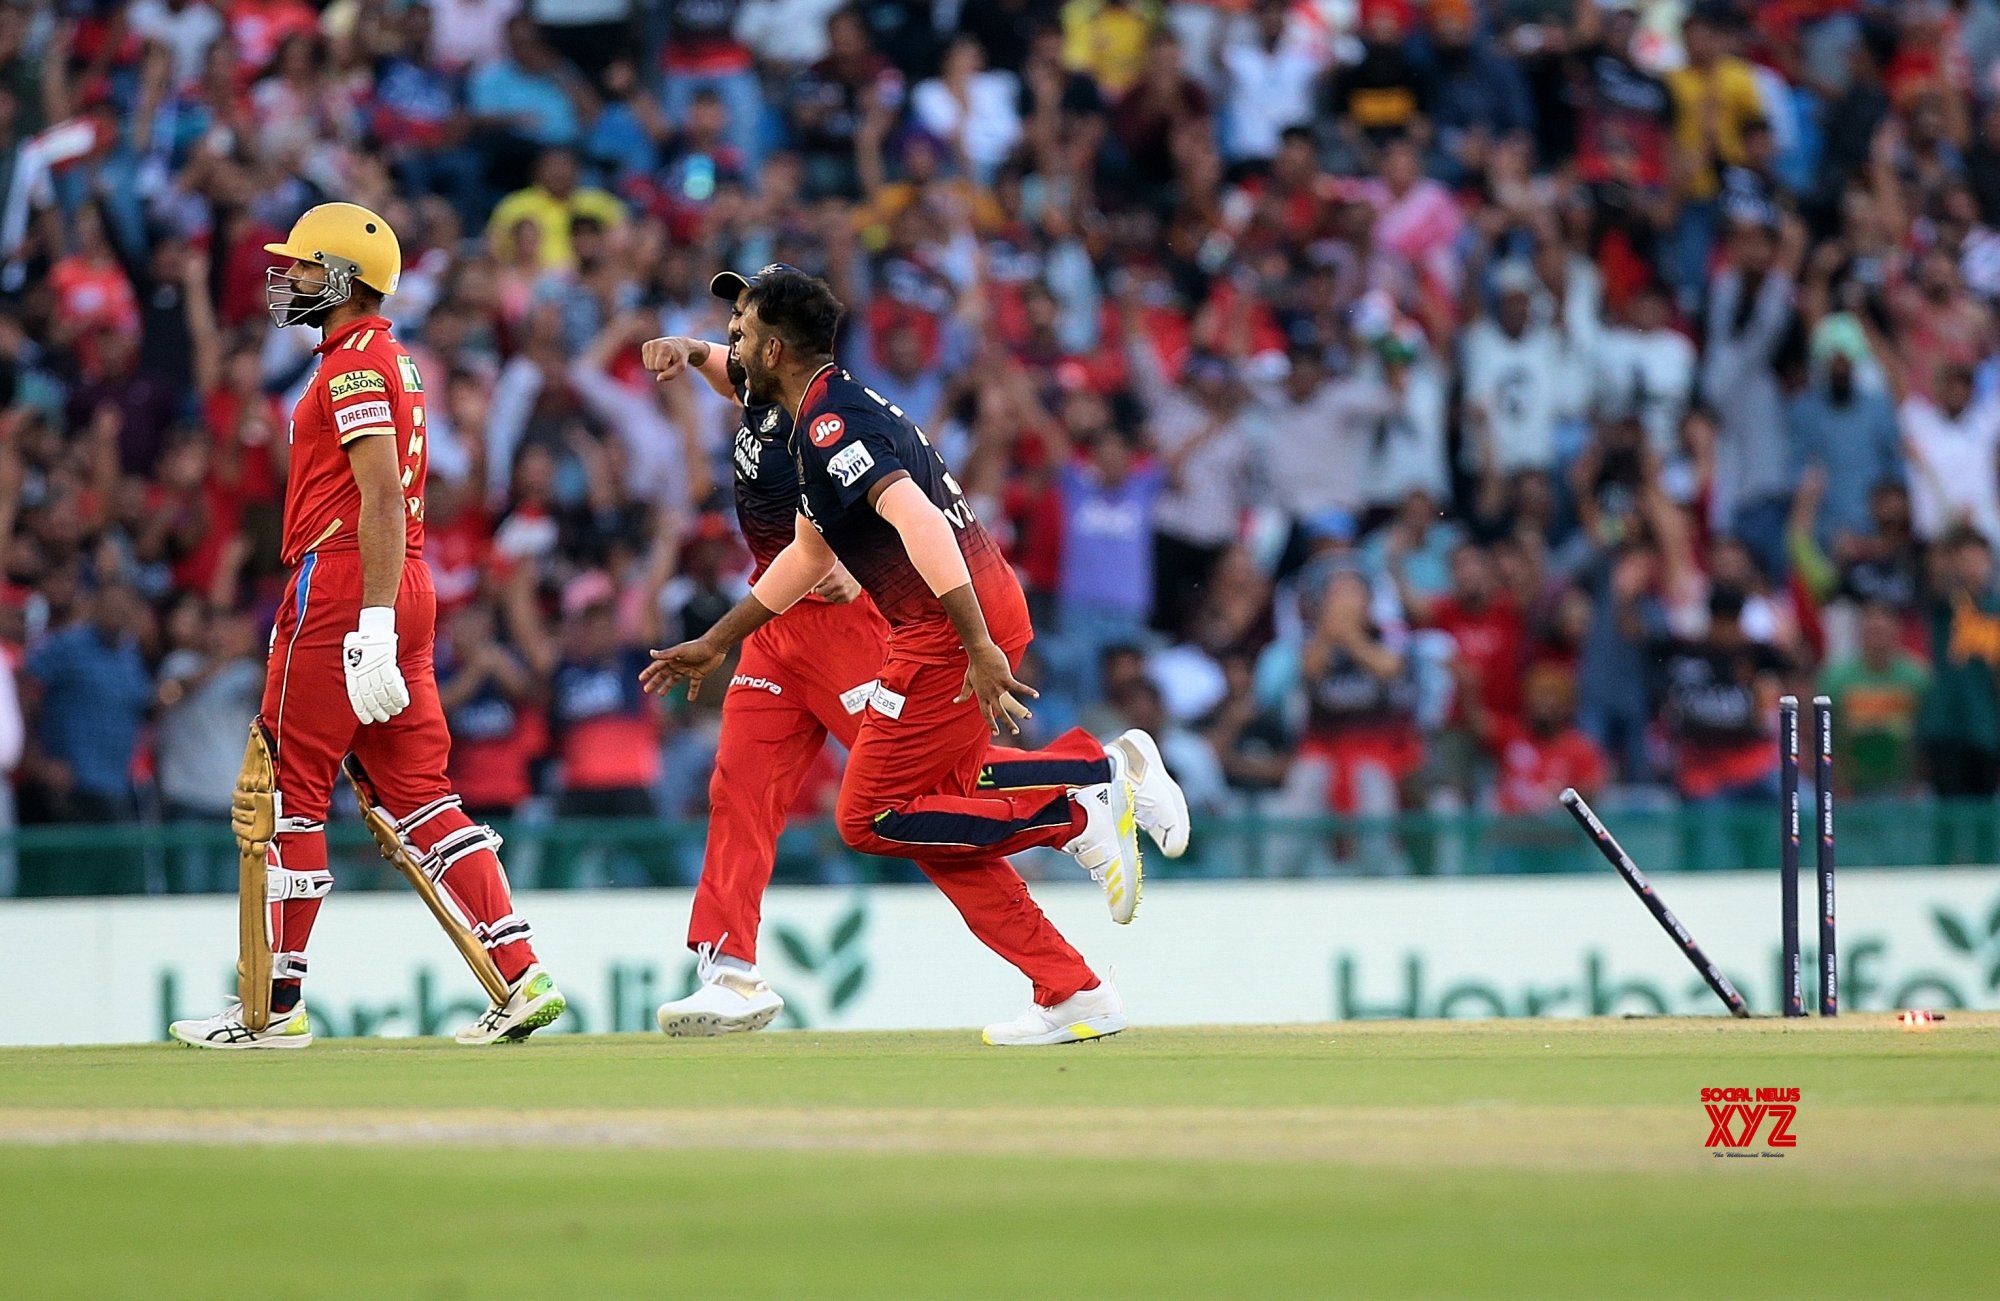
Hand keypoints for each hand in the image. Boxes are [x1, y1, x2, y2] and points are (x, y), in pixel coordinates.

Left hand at [342, 608, 409, 724]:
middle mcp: (362, 672)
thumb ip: (354, 671)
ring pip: (383, 693)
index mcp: (352, 672)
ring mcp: (375, 668)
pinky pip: (394, 684)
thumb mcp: (352, 655)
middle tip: (383, 718)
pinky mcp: (388, 663)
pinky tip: (403, 702)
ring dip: (390, 705)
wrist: (373, 625)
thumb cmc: (363, 640)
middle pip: (371, 697)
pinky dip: (399, 695)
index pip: (356, 697)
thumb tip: (355, 687)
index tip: (367, 720)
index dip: (362, 711)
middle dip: (377, 711)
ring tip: (394, 711)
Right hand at [641, 335, 697, 382]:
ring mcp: (649, 344)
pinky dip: (652, 362)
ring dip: (656, 366)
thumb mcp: (681, 366)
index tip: (673, 361)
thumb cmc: (680, 357)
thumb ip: (671, 374)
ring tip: (664, 358)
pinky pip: (646, 362)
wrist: (679, 344)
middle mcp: (655, 344)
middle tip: (668, 360)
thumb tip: (658, 379)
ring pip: (648, 366)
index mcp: (664, 347)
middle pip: (652, 367)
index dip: (667, 368)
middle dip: (661, 368)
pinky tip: (659, 356)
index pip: (659, 367)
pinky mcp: (645, 346)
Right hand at [641, 638, 726, 697]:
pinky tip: (690, 699)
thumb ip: (666, 654)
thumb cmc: (697, 647)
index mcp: (672, 659)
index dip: (649, 672)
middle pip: (664, 675)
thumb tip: (651, 652)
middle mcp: (678, 664)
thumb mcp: (680, 651)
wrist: (715, 646)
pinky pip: (694, 685)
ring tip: (661, 694)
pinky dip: (692, 692)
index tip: (640, 679)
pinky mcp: (699, 674)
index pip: (657, 667)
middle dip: (655, 682)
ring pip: (675, 680)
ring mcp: (688, 669)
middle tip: (646, 690)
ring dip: (667, 686)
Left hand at [813, 566, 862, 603]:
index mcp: (831, 574)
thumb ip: (819, 576)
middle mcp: (837, 584)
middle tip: (829, 583)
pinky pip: (836, 602)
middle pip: (819, 592)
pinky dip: (837, 598)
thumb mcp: (831, 567)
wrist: (861, 572)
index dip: (816, 583)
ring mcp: (843, 592)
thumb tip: (810, 592)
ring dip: (829, 593)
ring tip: (835, 586)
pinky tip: (841, 591)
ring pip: (827, 598)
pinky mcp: (848, 599)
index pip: (815, 585)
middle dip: (822, 588)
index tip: (821, 581)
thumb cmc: (843, 569)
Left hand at [955, 641, 1037, 734]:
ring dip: (1021, 711)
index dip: (991, 724)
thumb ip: (964, 693)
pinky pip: (1018, 687)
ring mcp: (998, 687)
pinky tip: (1036, 695)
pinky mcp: (1005, 678)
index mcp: (982, 696)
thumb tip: (955, 702)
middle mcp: (990, 694)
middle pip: (1000, 712)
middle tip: (1016, 732)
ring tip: (1029, 717)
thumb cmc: (974, 665)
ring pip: (1010, 703)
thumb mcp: (968, 681)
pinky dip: (1027, 691)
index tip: (996, 733)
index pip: (986, 713)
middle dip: (1008, 723)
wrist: (979, 651)